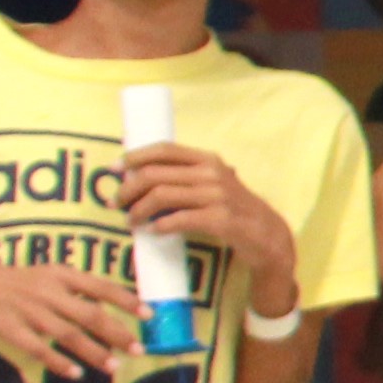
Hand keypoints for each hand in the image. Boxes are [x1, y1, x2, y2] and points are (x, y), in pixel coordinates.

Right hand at [0, 257, 140, 381]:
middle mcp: (47, 291)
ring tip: (114, 367)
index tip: (149, 314)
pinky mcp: (9, 328)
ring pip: (67, 334)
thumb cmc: (18, 283)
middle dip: (116, 333)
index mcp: (59, 274)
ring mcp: (28, 310)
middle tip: (139, 349)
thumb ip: (77, 289)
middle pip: (88, 314)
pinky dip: (57, 361)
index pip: (100, 286)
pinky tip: (75, 374)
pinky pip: (37, 348)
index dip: (126, 300)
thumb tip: (113, 305)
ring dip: (93, 352)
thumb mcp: (48, 275)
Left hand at [118, 142, 297, 319]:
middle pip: (155, 174)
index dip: (135, 156)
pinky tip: (153, 231)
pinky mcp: (220, 219)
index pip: (164, 149)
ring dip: (138, 210)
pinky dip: (160, 226)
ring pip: (161, 196)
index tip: (115, 169)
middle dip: (128, 189)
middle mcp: (211, 173)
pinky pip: (179, 220)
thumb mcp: (215, 183)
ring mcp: (217, 196)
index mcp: (207, 159)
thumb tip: (141, 176)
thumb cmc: (234, 208)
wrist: (267, 234)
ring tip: (131, 221)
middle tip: (117, 203)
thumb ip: (187, 176)